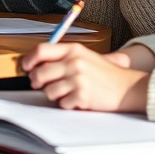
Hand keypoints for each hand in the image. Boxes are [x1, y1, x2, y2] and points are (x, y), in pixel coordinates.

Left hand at [21, 42, 149, 112]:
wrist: (128, 87)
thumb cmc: (106, 73)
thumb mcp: (85, 56)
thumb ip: (63, 57)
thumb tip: (37, 63)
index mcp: (74, 50)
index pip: (41, 50)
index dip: (29, 59)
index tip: (25, 67)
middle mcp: (74, 62)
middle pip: (40, 72)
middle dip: (36, 81)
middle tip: (40, 85)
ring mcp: (78, 79)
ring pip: (48, 91)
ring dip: (53, 95)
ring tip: (66, 93)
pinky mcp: (82, 96)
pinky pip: (62, 103)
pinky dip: (67, 104)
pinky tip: (77, 100)